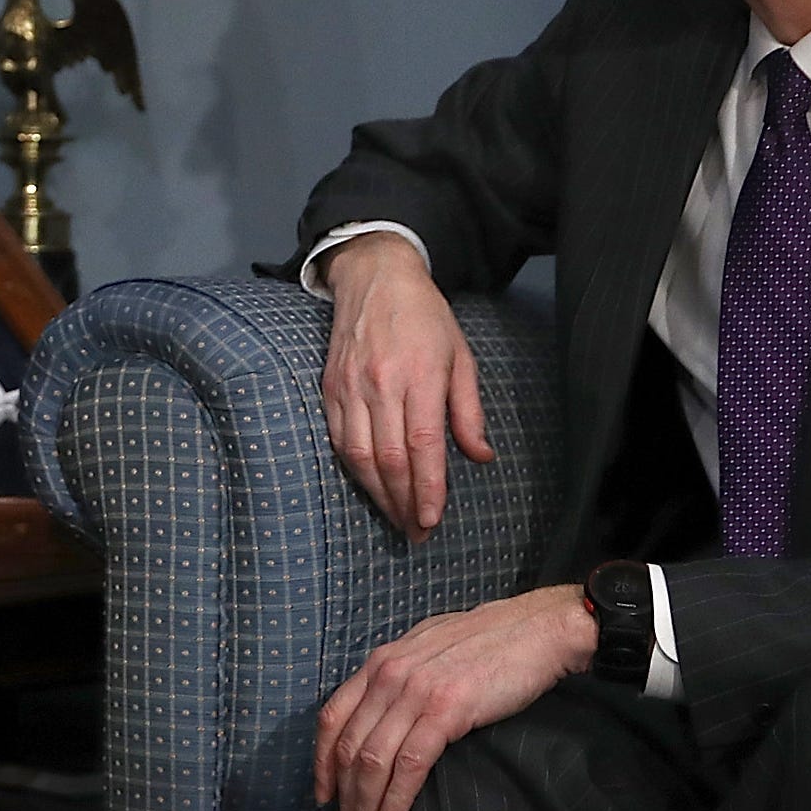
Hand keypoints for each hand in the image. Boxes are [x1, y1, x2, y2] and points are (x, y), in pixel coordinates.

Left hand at [313, 586, 596, 810]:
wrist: (534, 630)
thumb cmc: (486, 643)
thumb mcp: (426, 650)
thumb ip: (399, 677)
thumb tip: (382, 714)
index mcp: (380, 662)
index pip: (332, 717)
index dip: (321, 762)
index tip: (323, 796)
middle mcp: (388, 675)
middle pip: (348, 747)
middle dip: (343, 797)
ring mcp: (415, 691)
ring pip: (373, 760)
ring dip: (364, 805)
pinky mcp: (446, 710)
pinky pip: (410, 763)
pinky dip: (396, 798)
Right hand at [319, 232, 492, 539]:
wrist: (374, 277)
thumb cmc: (424, 316)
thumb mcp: (460, 356)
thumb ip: (468, 410)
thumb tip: (480, 456)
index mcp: (419, 376)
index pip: (423, 446)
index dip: (427, 489)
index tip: (432, 520)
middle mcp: (380, 384)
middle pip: (389, 459)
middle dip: (403, 503)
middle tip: (416, 533)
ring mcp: (350, 387)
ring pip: (359, 456)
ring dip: (377, 494)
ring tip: (395, 517)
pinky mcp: (330, 387)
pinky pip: (339, 439)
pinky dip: (354, 470)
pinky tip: (370, 486)